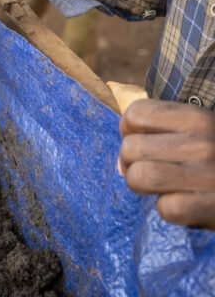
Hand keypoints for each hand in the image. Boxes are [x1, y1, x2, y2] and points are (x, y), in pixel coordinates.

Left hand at [119, 99, 214, 229]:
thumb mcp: (199, 132)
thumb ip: (161, 132)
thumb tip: (121, 160)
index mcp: (197, 117)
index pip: (134, 115)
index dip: (131, 131)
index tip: (147, 142)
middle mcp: (202, 142)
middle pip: (129, 149)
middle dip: (132, 163)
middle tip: (153, 170)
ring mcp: (208, 175)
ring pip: (139, 177)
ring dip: (145, 187)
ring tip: (164, 187)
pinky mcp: (213, 206)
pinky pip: (165, 208)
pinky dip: (171, 211)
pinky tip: (188, 205)